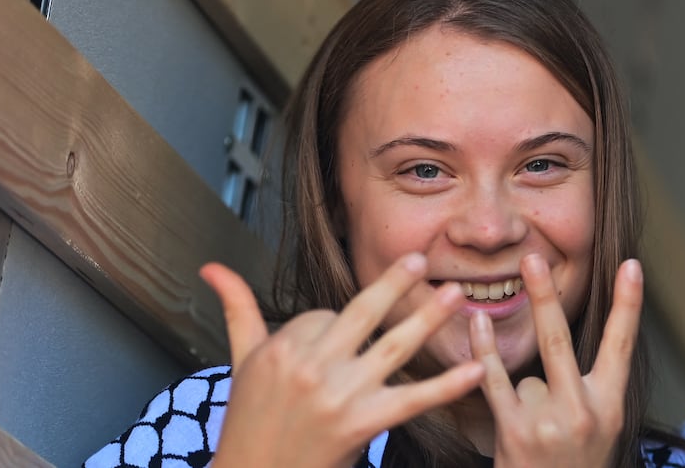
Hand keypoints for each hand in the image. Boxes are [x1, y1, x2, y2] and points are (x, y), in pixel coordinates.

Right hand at [202, 253, 484, 467]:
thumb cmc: (248, 419)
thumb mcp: (240, 359)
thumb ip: (236, 308)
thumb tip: (211, 267)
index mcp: (284, 345)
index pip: (325, 313)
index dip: (333, 325)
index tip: (330, 346)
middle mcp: (312, 364)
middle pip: (362, 313)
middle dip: (394, 284)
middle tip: (421, 260)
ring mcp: (340, 394)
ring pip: (392, 347)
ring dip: (427, 320)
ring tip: (456, 297)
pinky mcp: (362, 425)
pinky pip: (411, 400)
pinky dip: (445, 386)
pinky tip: (473, 371)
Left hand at [469, 254, 642, 467]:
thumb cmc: (575, 461)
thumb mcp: (599, 425)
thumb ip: (588, 382)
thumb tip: (560, 328)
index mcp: (610, 405)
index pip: (622, 344)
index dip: (628, 304)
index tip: (632, 265)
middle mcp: (585, 411)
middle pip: (561, 341)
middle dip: (545, 297)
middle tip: (532, 258)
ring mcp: (550, 423)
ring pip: (526, 374)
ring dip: (525, 395)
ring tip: (538, 429)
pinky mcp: (517, 433)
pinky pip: (494, 380)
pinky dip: (484, 350)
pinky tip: (476, 322)